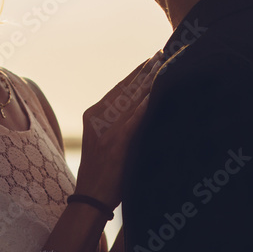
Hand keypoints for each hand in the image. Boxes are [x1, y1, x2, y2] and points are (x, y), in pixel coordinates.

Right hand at [74, 52, 161, 206]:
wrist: (90, 197)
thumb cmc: (100, 174)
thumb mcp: (101, 142)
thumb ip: (114, 124)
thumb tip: (137, 108)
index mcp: (93, 116)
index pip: (117, 89)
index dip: (134, 74)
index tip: (149, 60)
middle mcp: (97, 118)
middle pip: (124, 89)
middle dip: (144, 71)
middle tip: (160, 54)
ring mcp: (106, 130)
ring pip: (130, 99)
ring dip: (148, 80)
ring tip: (162, 64)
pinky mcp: (117, 142)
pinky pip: (133, 119)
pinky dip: (144, 104)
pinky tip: (155, 93)